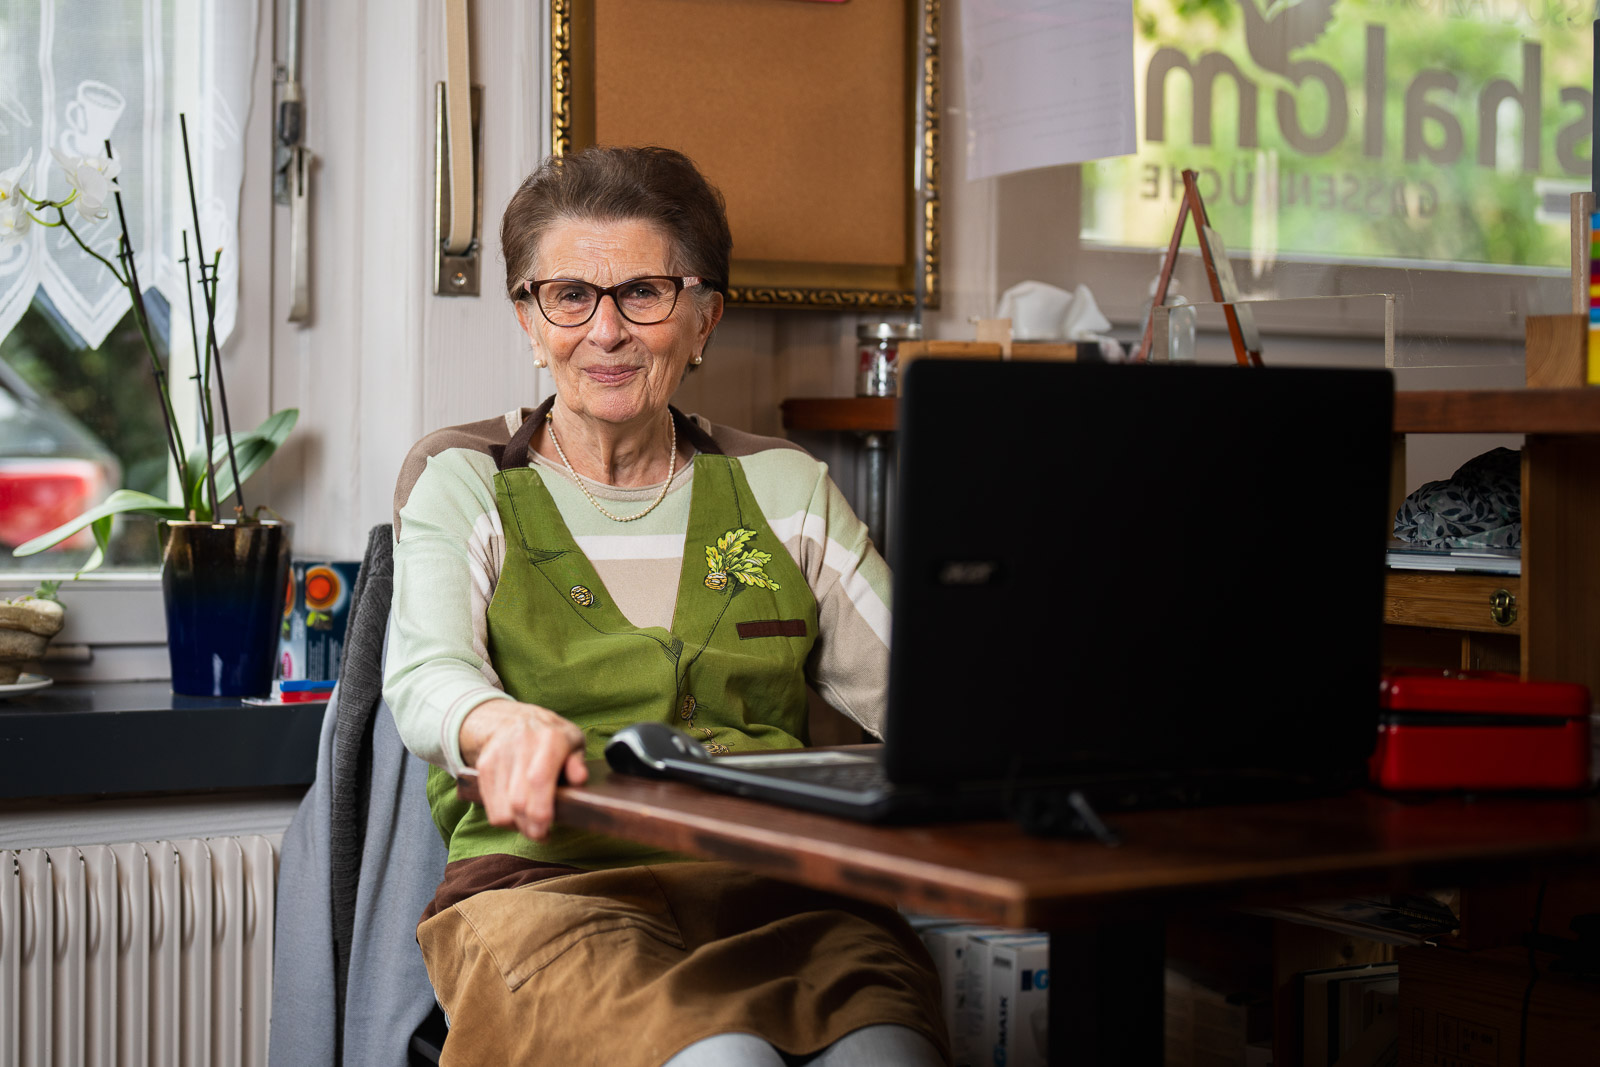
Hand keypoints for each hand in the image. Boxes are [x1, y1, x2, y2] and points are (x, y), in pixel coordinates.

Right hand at [457, 699, 589, 839]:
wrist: (514, 718)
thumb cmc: (552, 736)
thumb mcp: (573, 742)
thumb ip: (577, 762)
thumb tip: (579, 778)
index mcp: (550, 738)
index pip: (539, 780)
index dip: (541, 811)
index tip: (546, 830)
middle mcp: (522, 743)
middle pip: (518, 800)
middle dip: (530, 827)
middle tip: (541, 834)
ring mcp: (499, 754)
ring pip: (502, 808)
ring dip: (516, 825)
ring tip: (530, 824)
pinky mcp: (484, 765)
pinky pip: (490, 805)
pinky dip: (503, 818)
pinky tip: (516, 815)